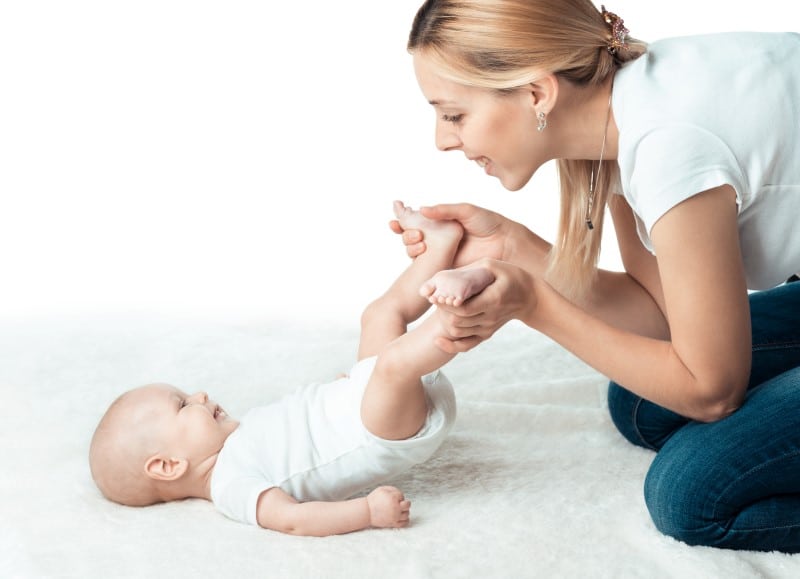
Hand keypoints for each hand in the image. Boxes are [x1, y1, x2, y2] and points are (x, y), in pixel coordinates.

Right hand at [366, 486, 410, 528]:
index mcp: (393, 498)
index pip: (401, 495)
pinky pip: (404, 523)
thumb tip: (401, 494)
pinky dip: (405, 520)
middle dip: (405, 503)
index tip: (392, 497)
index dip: (397, 495)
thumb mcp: (382, 489)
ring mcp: (395, 516)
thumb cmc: (373, 500)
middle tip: (400, 503)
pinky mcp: (393, 523)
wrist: (366, 512)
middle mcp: (395, 508)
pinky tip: (402, 517)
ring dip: (404, 511)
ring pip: (407, 514)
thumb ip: (392, 489)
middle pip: (407, 505)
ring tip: (399, 510)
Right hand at [389, 203, 511, 265]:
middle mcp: (438, 240)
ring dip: (410, 247)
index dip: (402, 222)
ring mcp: (441, 255)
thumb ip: (444, 210)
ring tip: (418, 243)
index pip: (416, 223)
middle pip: (411, 238)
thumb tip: (421, 209)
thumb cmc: (489, 224)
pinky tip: (420, 258)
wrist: (505, 244)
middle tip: (406, 231)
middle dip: (404, 234)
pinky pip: (428, 268)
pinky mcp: (446, 270)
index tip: (394, 221)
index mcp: (441, 224)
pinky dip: (420, 264)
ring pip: (416, 253)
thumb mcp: (465, 211)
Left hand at [432, 258, 537, 353]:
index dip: (445, 304)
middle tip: (435, 299)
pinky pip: (466, 345)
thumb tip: (442, 277)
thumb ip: (467, 271)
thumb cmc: (509, 276)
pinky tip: (438, 340)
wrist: (529, 297)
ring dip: (444, 322)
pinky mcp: (486, 334)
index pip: (463, 308)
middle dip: (442, 312)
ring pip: (458, 332)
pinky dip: (450, 346)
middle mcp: (490, 318)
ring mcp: (488, 328)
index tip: (435, 294)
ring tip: (440, 309)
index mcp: (493, 300)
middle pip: (457, 321)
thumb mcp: (490, 265)